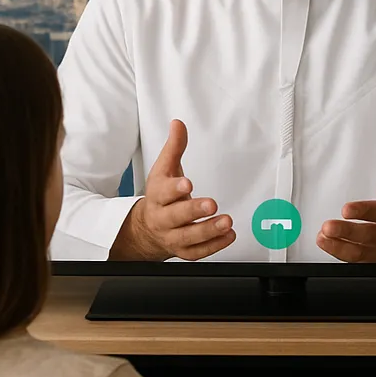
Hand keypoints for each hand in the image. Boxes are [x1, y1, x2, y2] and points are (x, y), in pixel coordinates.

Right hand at [110, 119, 234, 260]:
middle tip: (212, 203)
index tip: (187, 184)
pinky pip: (197, 252)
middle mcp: (162, 218)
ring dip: (208, 230)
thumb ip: (174, 147)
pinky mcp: (183, 250)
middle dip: (193, 211)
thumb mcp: (164, 169)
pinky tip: (228, 235)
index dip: (174, 189)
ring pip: (188, 237)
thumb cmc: (160, 195)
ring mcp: (172, 236)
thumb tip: (178, 124)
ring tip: (226, 221)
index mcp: (157, 195)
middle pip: (175, 217)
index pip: (162, 192)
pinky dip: (214, 246)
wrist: (147, 228)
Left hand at [317, 118, 375, 262]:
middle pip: (371, 236)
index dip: (366, 211)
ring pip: (361, 253)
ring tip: (322, 235)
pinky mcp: (372, 258)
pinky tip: (323, 241)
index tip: (347, 209)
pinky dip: (338, 253)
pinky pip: (355, 260)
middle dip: (348, 233)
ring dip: (339, 246)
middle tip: (328, 226)